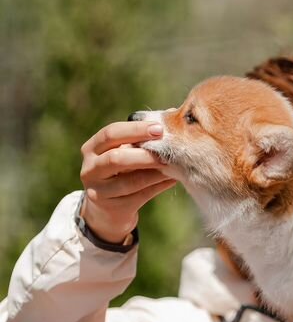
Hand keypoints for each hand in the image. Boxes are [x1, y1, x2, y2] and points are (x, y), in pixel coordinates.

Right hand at [80, 121, 175, 243]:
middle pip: (116, 158)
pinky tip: (174, 178)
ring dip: (155, 172)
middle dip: (145, 153)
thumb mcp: (124, 152)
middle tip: (167, 149)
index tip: (160, 128)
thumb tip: (171, 112)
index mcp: (92, 148)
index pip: (111, 134)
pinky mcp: (112, 208)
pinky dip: (159, 186)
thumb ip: (141, 137)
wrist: (108, 209)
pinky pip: (140, 196)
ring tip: (173, 164)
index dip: (135, 130)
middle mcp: (90, 168)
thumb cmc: (122, 172)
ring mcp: (99, 190)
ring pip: (129, 181)